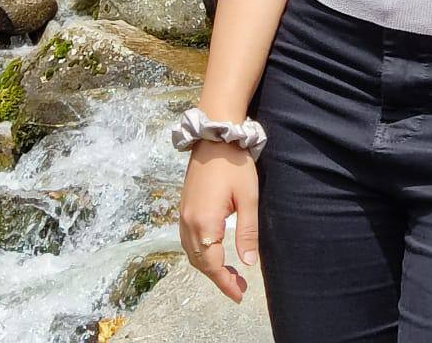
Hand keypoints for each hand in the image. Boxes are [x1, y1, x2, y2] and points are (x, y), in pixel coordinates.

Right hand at [180, 139, 259, 302]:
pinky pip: (188, 240)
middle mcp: (188, 222)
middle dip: (218, 277)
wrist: (215, 135)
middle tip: (239, 286)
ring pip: (192, 252)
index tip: (239, 294)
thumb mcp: (248, 198)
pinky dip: (200, 252)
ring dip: (208, 266)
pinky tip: (213, 251)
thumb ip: (247, 232)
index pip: (212, 264)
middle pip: (200, 261)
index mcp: (205, 222)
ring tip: (228, 273)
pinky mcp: (184, 207)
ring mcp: (183, 214)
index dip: (225, 283)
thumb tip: (248, 263)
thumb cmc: (235, 164)